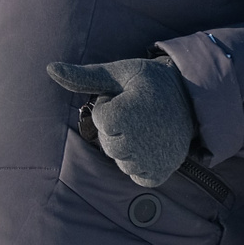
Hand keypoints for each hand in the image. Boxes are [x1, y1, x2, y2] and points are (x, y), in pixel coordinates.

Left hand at [47, 56, 196, 187]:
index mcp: (131, 113)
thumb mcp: (118, 72)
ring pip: (121, 161)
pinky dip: (139, 165)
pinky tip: (149, 147)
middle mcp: (143, 140)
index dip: (109, 108)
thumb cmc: (150, 83)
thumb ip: (83, 75)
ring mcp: (153, 158)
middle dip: (116, 130)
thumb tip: (50, 68)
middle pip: (108, 144)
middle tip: (137, 116)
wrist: (193, 99)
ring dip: (127, 148)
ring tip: (144, 130)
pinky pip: (136, 176)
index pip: (100, 120)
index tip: (127, 100)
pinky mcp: (161, 171)